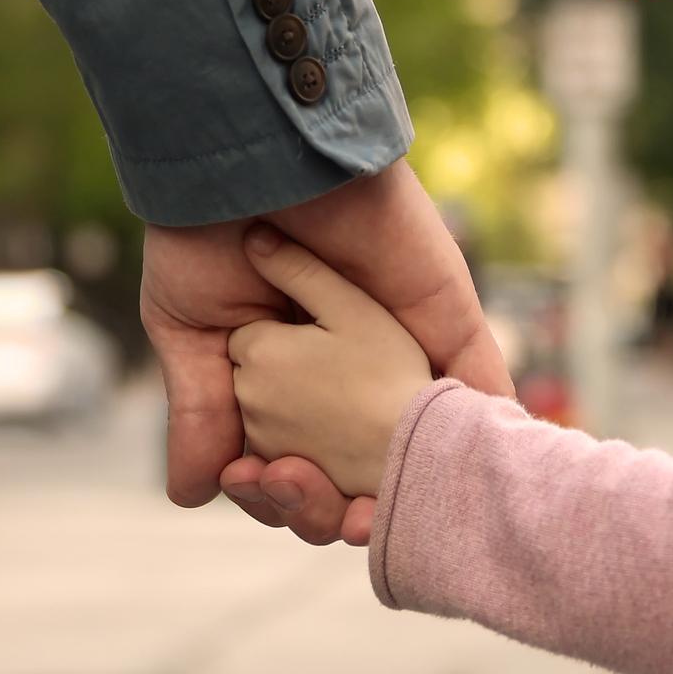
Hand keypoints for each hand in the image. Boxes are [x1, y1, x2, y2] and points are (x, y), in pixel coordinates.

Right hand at [141, 160, 510, 543]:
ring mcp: (405, 348)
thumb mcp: (190, 332)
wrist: (248, 159)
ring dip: (400, 492)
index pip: (300, 465)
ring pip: (419, 447)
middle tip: (299, 496)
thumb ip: (201, 412)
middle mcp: (353, 372)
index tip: (259, 491)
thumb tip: (190, 497)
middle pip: (361, 471)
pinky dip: (477, 437)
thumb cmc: (204, 232)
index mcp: (294, 380)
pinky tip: (460, 477)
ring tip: (358, 514)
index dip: (286, 497)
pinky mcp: (447, 319)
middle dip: (335, 506)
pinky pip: (482, 384)